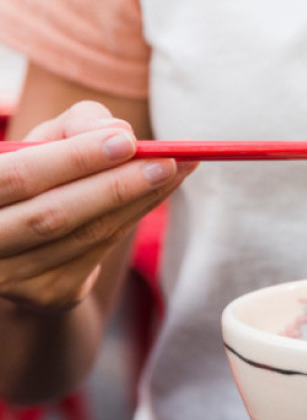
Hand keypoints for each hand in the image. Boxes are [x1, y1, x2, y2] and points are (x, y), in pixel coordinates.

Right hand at [0, 101, 190, 311]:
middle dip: (114, 186)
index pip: (18, 176)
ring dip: (137, 202)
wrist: (24, 236)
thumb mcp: (44, 140)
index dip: (71, 160)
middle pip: (51, 216)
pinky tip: (159, 193)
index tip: (126, 142)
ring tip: (177, 170)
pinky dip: (132, 218)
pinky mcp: (49, 294)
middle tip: (166, 161)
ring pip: (83, 238)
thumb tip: (117, 133)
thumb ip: (76, 125)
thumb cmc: (37, 170)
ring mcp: (13, 277)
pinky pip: (98, 253)